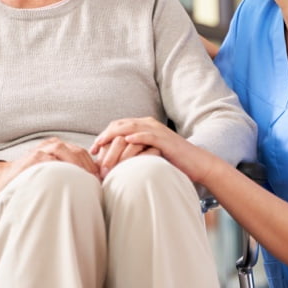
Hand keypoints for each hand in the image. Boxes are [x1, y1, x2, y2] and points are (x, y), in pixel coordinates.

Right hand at [0, 137, 98, 196]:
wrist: (4, 177)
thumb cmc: (32, 177)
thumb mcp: (52, 171)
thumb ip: (69, 172)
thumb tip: (94, 183)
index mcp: (59, 147)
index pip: (82, 153)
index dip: (94, 166)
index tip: (102, 180)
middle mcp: (51, 145)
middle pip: (77, 151)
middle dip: (89, 167)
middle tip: (98, 182)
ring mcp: (41, 150)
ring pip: (64, 152)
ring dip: (77, 166)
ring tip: (86, 181)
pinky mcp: (32, 158)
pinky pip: (49, 161)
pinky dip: (59, 169)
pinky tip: (67, 180)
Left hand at [91, 117, 218, 184]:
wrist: (195, 163)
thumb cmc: (171, 162)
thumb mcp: (148, 156)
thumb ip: (133, 154)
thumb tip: (113, 164)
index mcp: (143, 126)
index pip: (117, 126)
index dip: (103, 136)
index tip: (92, 150)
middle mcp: (148, 124)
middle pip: (120, 125)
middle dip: (105, 136)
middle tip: (93, 149)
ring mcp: (157, 130)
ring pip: (130, 128)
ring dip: (115, 138)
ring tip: (102, 146)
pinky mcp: (165, 139)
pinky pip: (148, 135)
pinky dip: (137, 136)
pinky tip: (127, 141)